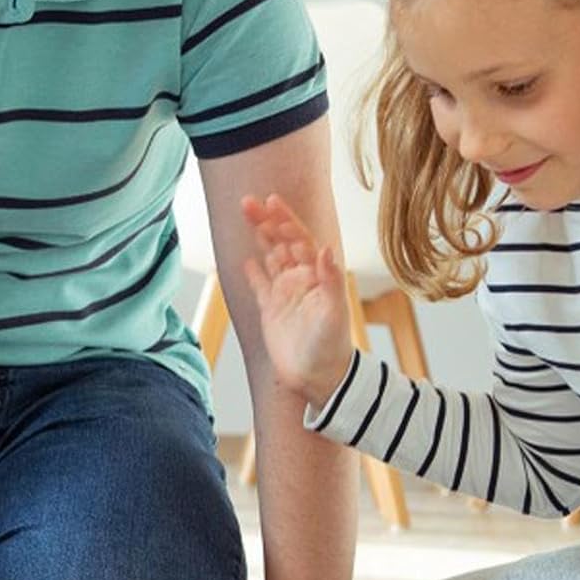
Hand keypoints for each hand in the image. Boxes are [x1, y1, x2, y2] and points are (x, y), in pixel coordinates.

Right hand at [240, 192, 352, 408]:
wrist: (318, 377)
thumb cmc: (332, 346)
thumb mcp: (334, 312)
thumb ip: (330, 279)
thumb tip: (325, 249)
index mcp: (317, 275)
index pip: (300, 240)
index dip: (286, 219)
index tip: (272, 201)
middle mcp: (301, 280)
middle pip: (282, 242)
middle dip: (266, 220)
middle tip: (247, 201)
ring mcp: (286, 294)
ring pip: (270, 257)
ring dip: (260, 237)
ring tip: (246, 215)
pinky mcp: (272, 310)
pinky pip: (261, 284)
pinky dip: (254, 271)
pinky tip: (246, 260)